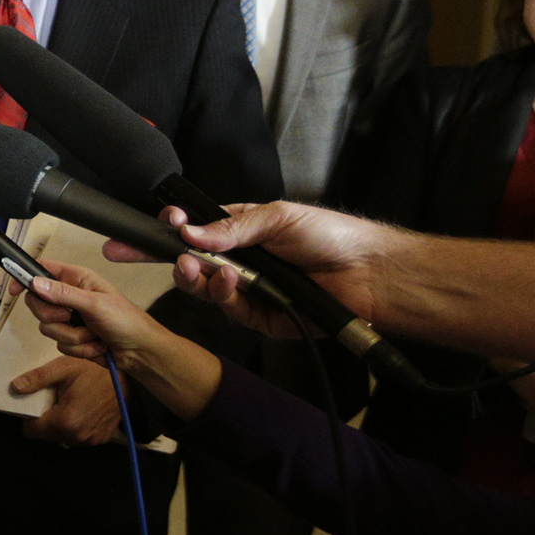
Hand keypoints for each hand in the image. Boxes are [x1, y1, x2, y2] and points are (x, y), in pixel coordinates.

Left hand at [9, 356, 119, 446]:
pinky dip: (77, 426)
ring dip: (61, 424)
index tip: (36, 404)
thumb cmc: (96, 370)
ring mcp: (91, 440)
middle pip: (47, 435)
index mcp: (65, 422)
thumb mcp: (63, 369)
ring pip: (63, 437)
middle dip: (46, 419)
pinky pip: (79, 437)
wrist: (127, 377)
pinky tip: (82, 408)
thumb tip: (15, 387)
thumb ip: (37, 379)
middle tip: (55, 398)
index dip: (29, 417)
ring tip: (69, 402)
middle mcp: (78, 437)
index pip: (31, 431)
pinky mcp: (101, 438)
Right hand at [23, 260, 223, 420]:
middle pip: (38, 304)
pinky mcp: (73, 338)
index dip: (25, 277)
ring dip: (73, 337)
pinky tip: (96, 345)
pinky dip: (79, 349)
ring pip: (48, 328)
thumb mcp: (95, 304)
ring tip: (93, 334)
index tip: (15, 289)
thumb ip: (63, 293)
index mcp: (77, 279)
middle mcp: (70, 297)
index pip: (42, 270)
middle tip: (71, 318)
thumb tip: (36, 283)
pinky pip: (60, 345)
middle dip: (54, 317)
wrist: (140, 352)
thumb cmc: (127, 321)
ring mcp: (71, 319)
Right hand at [158, 202, 389, 337]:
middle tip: (168, 255)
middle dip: (177, 260)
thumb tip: (191, 232)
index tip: (166, 224)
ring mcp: (250, 290)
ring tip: (198, 268)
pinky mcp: (260, 317)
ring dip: (197, 279)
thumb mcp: (277, 217)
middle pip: (195, 264)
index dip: (179, 228)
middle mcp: (243, 262)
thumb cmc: (331, 236)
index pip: (200, 230)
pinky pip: (231, 310)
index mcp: (244, 231)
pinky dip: (224, 296)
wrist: (367, 273)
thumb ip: (232, 227)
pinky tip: (230, 281)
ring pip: (207, 289)